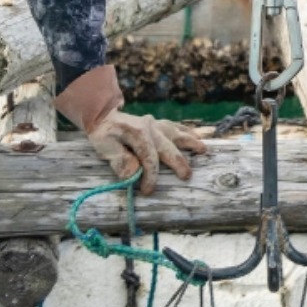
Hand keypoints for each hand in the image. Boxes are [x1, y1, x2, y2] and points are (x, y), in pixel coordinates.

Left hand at [54, 64, 205, 193]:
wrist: (102, 115)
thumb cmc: (103, 133)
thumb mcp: (104, 146)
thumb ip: (119, 159)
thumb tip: (134, 173)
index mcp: (139, 134)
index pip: (149, 159)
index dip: (150, 176)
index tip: (147, 191)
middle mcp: (151, 128)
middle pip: (168, 147)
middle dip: (179, 162)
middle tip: (187, 176)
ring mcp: (156, 124)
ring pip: (176, 133)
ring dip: (190, 142)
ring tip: (203, 150)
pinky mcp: (157, 124)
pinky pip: (175, 127)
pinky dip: (186, 132)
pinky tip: (194, 136)